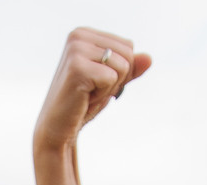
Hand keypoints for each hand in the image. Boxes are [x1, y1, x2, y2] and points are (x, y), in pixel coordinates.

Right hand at [34, 28, 151, 154]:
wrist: (57, 129)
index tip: (96, 81)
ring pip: (123, 66)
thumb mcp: (110, 82)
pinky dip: (103, 94)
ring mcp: (76, 50)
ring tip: (87, 94)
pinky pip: (112, 78)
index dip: (120, 70)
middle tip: (92, 90)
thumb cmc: (82, 104)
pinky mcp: (77, 67)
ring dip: (109, 88)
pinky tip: (84, 99)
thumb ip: (130, 68)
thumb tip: (149, 58)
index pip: (128, 46)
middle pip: (128, 52)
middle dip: (117, 78)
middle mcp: (78, 36)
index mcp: (84, 33)